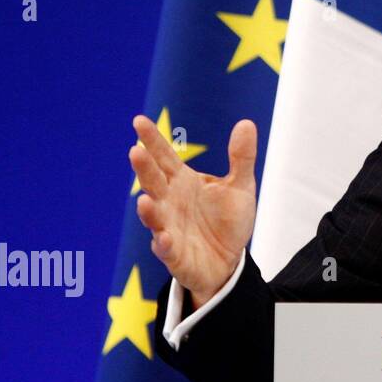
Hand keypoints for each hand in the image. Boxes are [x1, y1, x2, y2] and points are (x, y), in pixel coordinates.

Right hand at [128, 116, 257, 306]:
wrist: (230, 261)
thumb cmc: (228, 221)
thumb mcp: (240, 186)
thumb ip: (241, 157)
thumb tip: (246, 123)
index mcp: (182, 182)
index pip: (164, 157)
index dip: (152, 140)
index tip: (139, 120)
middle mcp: (170, 202)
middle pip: (154, 183)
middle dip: (144, 169)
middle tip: (135, 151)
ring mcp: (169, 228)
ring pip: (153, 216)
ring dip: (147, 209)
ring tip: (143, 199)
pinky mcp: (175, 254)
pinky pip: (166, 249)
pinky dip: (163, 243)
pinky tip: (164, 237)